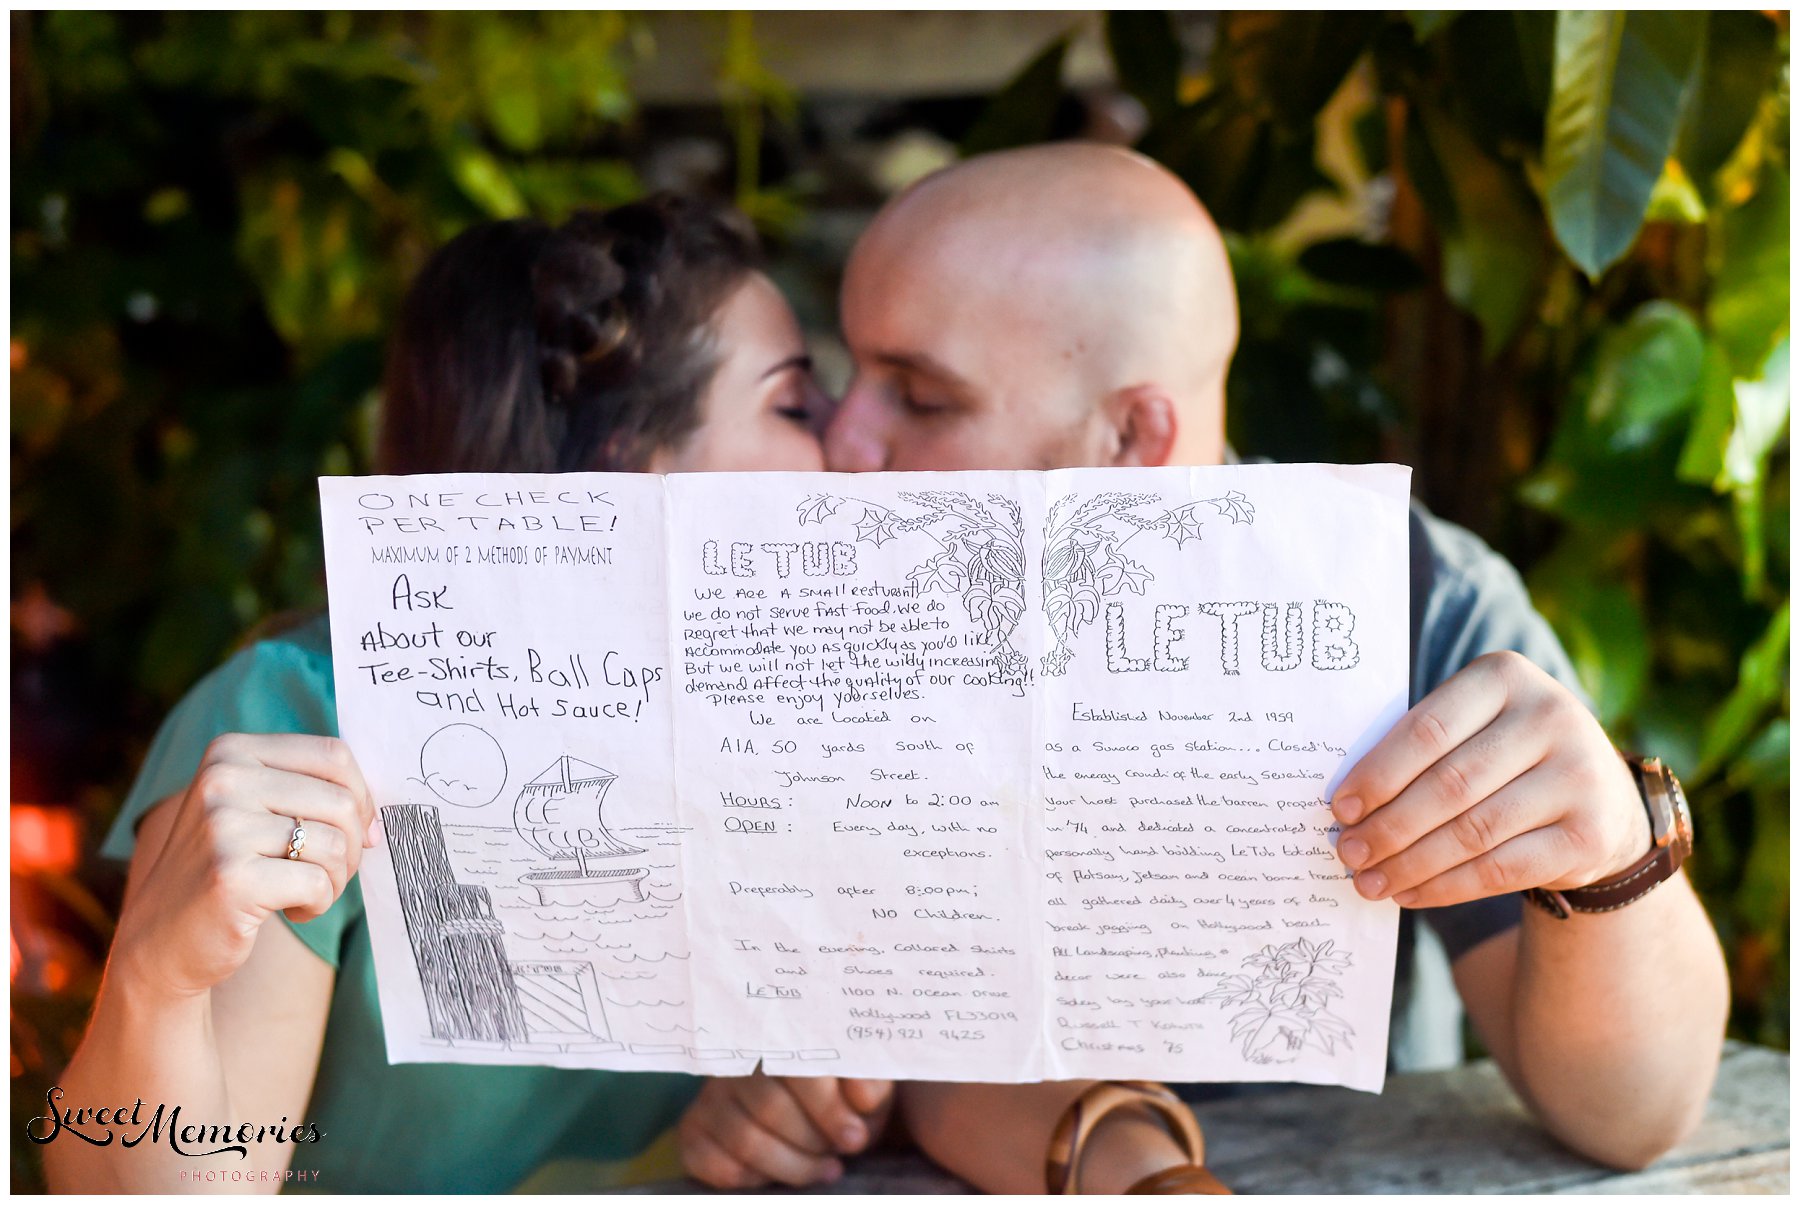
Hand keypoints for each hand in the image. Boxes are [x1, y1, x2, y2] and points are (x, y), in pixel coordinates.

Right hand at [113, 733, 375, 999]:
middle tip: (330, 873)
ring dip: (336, 879)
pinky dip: (319, 904)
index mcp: (231, 751)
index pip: (333, 756)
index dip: (361, 797)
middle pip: (341, 801)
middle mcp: (223, 779)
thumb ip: (312, 793)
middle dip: (351, 847)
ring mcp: (223, 826)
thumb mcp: (258, 812)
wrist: (161, 942)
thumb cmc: (228, 871)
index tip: (357, 832)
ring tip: (306, 893)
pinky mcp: (232, 876)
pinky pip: (318, 883)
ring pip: (334, 844)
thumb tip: (377, 816)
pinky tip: (291, 911)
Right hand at [677, 1072, 892, 1188]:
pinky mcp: (691, 1130)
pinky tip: (775, 1176)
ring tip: (822, 1171)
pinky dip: (750, 1179)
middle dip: (811, 1142)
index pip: (797, 1068)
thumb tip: (860, 1098)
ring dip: (791, 1167)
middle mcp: (739, 1062)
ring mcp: (711, 1096)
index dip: (828, 1108)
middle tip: (836, 1157)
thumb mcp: (865, 1088)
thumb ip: (870, 1085)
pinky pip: (713, 1162)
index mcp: (782, 1038)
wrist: (805, 1112)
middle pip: (770, 1108)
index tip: (854, 1139)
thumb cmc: (840, 1097)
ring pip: (745, 1140)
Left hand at [1330, 651, 1650, 907]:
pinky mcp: (1591, 834)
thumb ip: (1418, 750)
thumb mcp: (1471, 728)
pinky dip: (1447, 886)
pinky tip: (1411, 893)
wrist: (1601, 797)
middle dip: (1389, 826)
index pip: (1427, 730)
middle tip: (1348, 852)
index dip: (1378, 773)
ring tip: (1369, 881)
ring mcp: (1580, 775)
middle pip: (1449, 784)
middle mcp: (1551, 716)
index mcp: (1505, 677)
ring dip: (1411, 863)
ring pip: (1472, 832)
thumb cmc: (1504, 756)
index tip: (1339, 808)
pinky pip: (1501, 869)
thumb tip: (1347, 808)